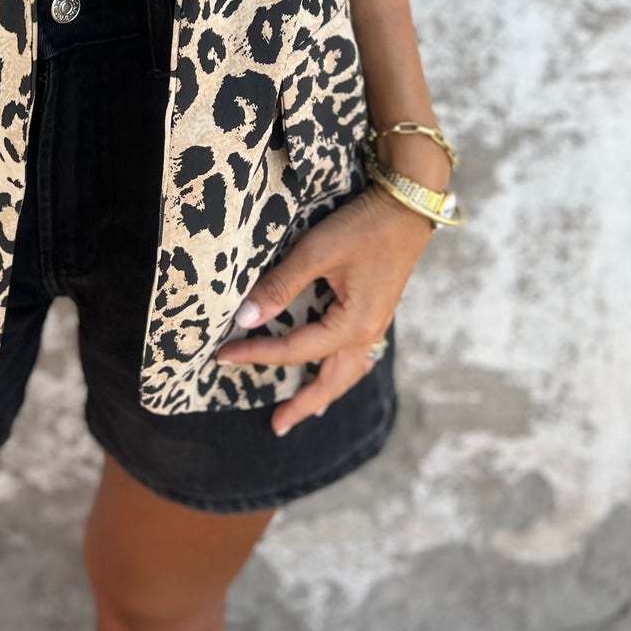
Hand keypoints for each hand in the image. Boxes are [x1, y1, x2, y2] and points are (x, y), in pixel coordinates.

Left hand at [215, 183, 432, 436]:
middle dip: (303, 404)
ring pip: (348, 372)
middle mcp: (367, 333)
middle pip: (330, 381)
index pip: (294, 350)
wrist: (407, 205)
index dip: (256, 353)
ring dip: (325, 392)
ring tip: (305, 410)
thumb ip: (281, 286)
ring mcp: (375, 324)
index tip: (223, 355)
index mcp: (352, 326)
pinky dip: (341, 372)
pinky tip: (334, 371)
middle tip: (276, 425)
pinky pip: (357, 355)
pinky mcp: (376, 311)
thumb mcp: (317, 252)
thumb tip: (246, 319)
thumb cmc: (364, 226)